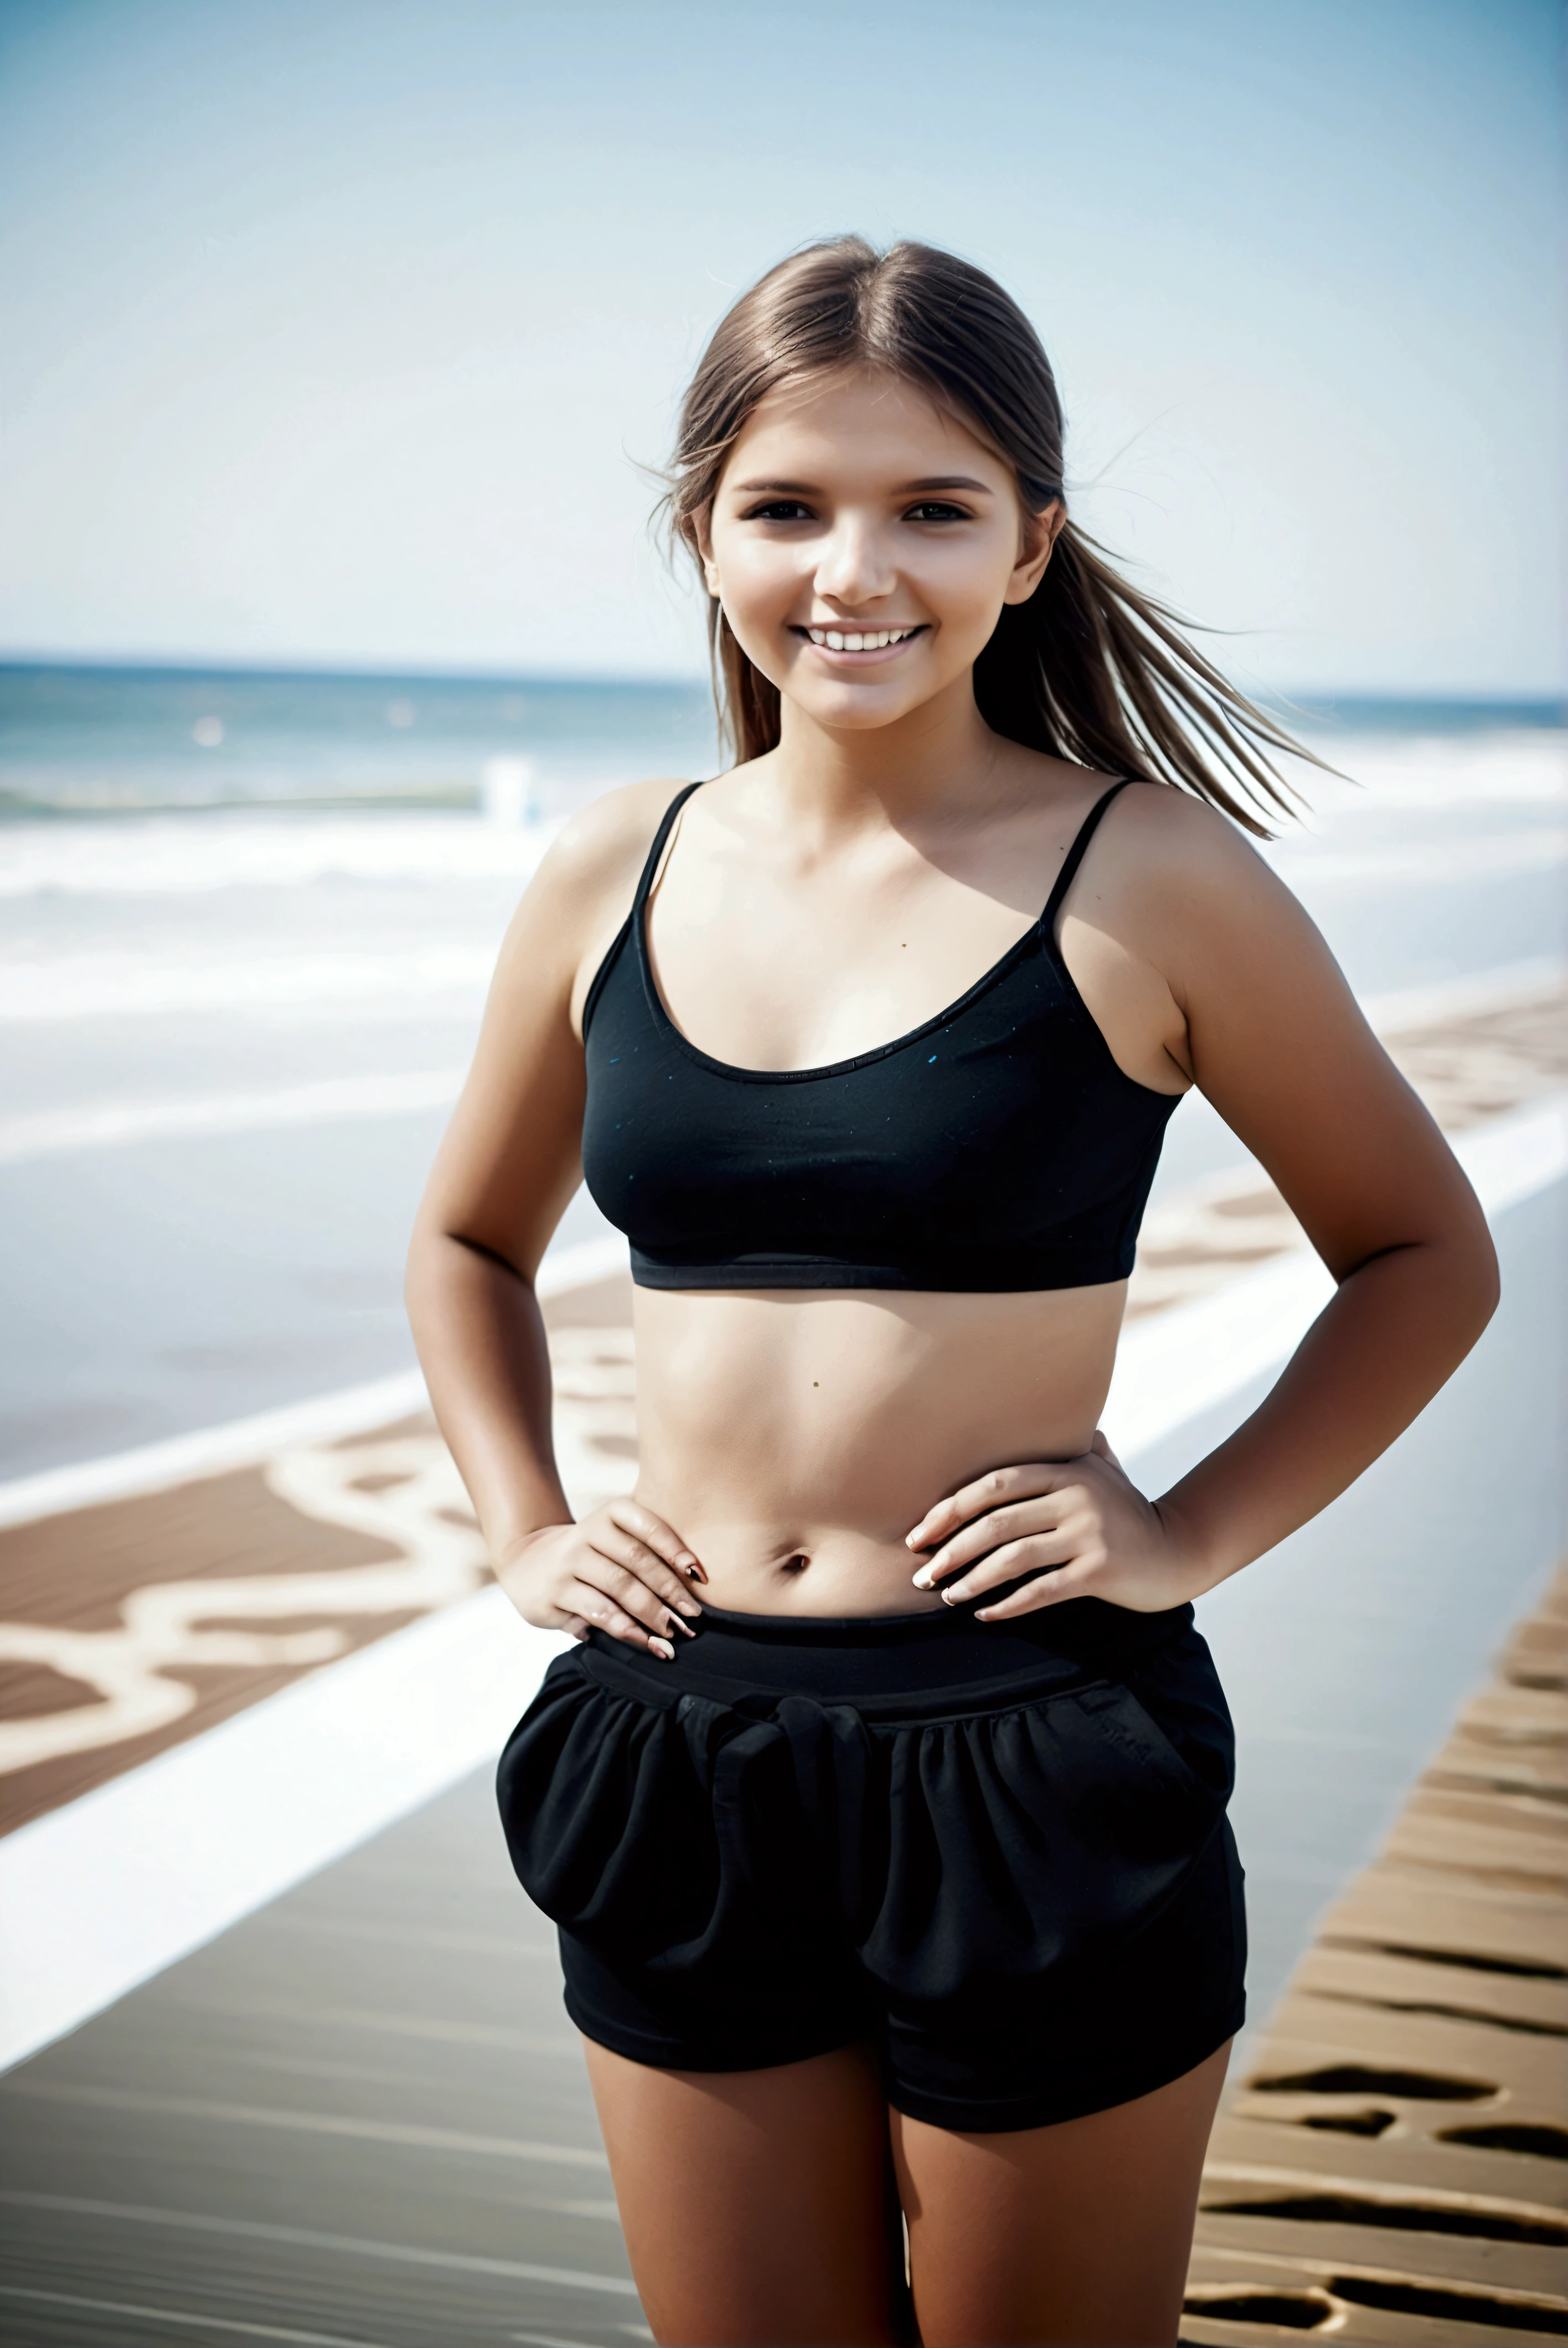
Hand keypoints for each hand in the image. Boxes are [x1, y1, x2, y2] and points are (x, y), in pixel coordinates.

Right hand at [496, 1499, 705, 1657]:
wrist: (525, 1561)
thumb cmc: (589, 1553)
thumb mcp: (612, 1539)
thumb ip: (645, 1553)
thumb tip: (692, 1587)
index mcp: (608, 1514)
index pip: (648, 1526)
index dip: (676, 1549)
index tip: (699, 1577)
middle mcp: (586, 1533)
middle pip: (637, 1560)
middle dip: (670, 1591)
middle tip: (694, 1617)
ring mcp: (567, 1563)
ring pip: (618, 1589)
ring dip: (652, 1614)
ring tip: (674, 1634)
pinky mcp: (554, 1594)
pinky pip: (598, 1613)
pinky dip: (627, 1630)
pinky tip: (645, 1642)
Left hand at [905, 1432, 1197, 1618]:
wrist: (1179, 1550)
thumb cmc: (1128, 1511)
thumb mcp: (1103, 1470)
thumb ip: (1073, 1446)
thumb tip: (1052, 1416)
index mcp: (1066, 1469)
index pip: (993, 1484)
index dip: (950, 1509)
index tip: (919, 1533)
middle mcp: (1076, 1496)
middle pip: (995, 1522)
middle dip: (950, 1549)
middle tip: (921, 1574)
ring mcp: (1089, 1533)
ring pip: (1013, 1558)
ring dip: (972, 1580)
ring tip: (947, 1595)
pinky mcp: (1101, 1570)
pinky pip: (1042, 1590)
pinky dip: (1007, 1605)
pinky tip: (985, 1614)